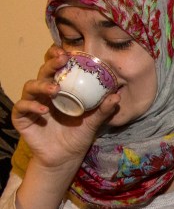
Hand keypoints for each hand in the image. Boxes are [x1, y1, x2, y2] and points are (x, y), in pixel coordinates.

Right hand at [9, 46, 119, 172]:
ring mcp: (32, 104)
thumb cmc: (78, 135)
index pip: (56, 68)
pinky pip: (22, 107)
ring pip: (30, 86)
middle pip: (43, 72)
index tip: (67, 51)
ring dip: (42, 85)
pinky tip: (45, 109)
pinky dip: (32, 105)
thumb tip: (116, 96)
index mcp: (60, 89)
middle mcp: (44, 93)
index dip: (57, 57)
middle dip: (51, 64)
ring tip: (56, 89)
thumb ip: (104, 110)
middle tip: (62, 60)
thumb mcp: (94, 122)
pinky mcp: (22, 118)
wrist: (66, 157)